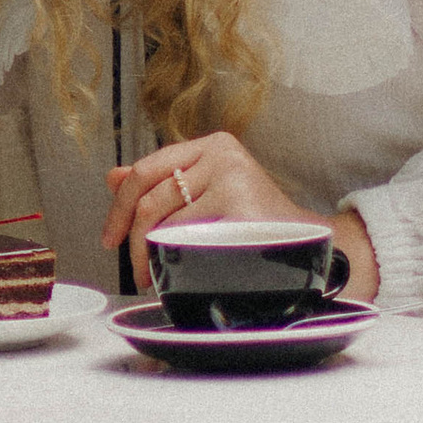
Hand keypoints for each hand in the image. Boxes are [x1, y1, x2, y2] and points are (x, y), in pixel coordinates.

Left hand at [105, 131, 378, 301]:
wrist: (311, 246)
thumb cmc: (257, 223)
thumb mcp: (208, 194)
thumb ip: (163, 184)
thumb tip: (112, 177)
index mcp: (212, 145)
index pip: (145, 170)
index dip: (120, 207)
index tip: (110, 237)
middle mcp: (222, 155)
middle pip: (150, 197)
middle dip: (133, 240)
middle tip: (137, 269)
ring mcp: (233, 179)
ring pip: (166, 222)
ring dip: (153, 256)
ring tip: (158, 276)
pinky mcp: (241, 208)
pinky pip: (188, 239)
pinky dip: (178, 260)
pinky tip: (182, 272)